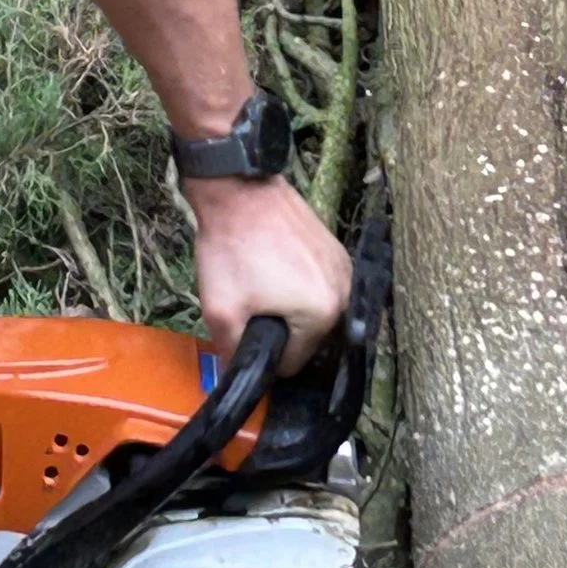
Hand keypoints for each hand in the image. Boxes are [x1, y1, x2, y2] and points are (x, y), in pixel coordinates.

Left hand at [186, 179, 353, 374]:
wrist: (239, 189)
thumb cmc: (232, 248)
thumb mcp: (221, 310)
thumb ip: (233, 354)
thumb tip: (237, 377)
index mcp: (323, 315)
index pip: (293, 363)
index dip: (262, 352)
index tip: (246, 326)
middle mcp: (345, 294)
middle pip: (308, 339)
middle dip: (278, 329)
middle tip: (251, 301)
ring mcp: (345, 269)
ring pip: (313, 313)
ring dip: (289, 308)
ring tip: (262, 282)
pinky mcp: (337, 251)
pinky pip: (319, 287)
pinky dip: (299, 286)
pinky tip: (274, 269)